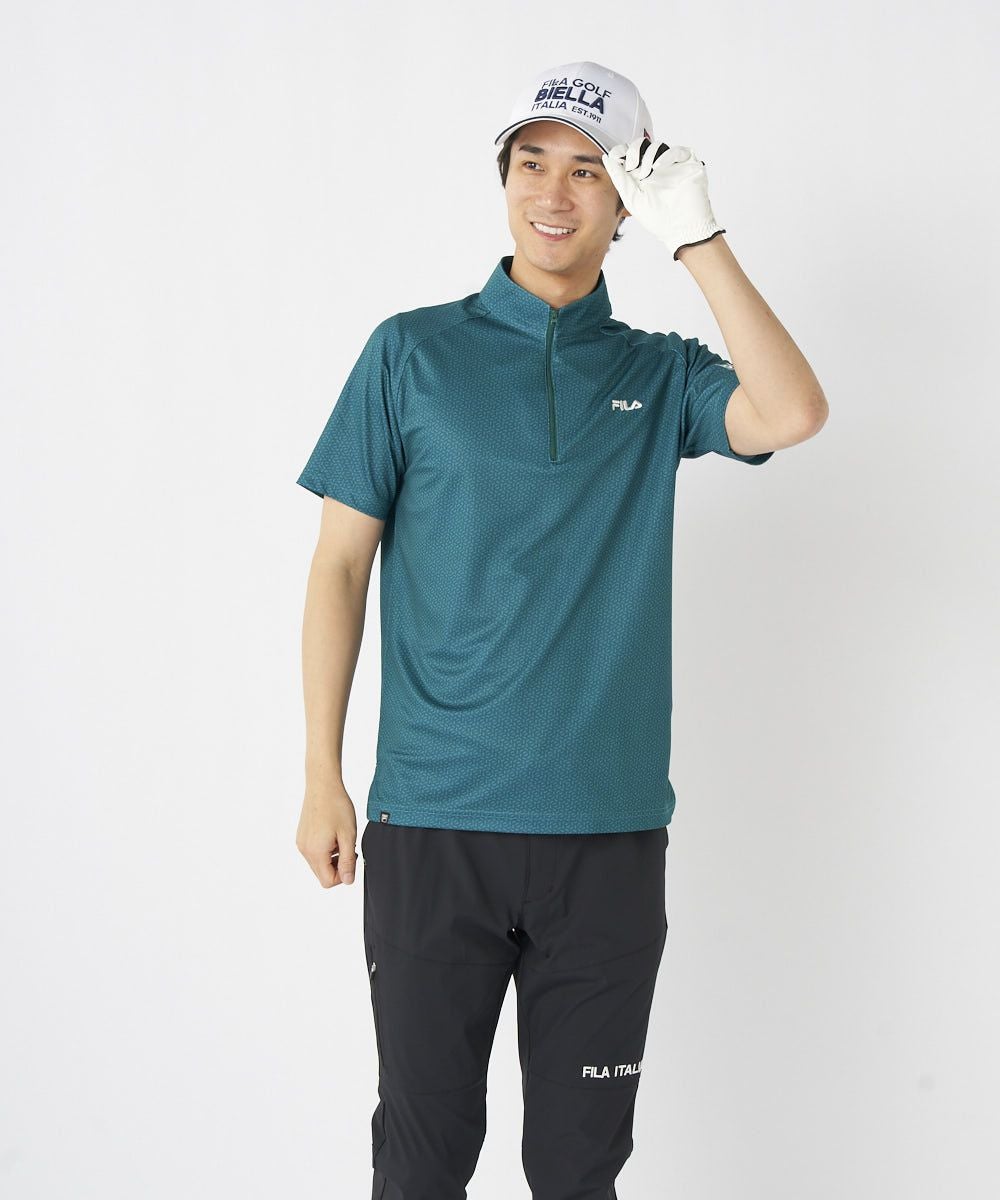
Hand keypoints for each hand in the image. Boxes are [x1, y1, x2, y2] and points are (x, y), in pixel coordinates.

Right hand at [296, 783, 357, 887]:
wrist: (322, 785)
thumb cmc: (336, 806)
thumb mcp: (348, 835)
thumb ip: (347, 861)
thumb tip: (348, 881)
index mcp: (315, 852)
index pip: (328, 881)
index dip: (343, 875)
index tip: (352, 858)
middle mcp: (305, 850)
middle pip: (322, 873)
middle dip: (337, 866)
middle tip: (348, 847)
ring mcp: (301, 843)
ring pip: (318, 863)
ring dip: (332, 857)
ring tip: (340, 838)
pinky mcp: (301, 836)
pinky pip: (313, 852)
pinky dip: (325, 849)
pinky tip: (332, 833)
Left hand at [601, 138, 725, 260]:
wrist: (681, 229)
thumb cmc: (658, 219)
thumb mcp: (631, 198)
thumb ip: (619, 178)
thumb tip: (606, 159)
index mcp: (641, 176)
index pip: (629, 154)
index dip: (621, 152)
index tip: (615, 157)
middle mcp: (656, 169)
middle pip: (642, 146)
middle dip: (633, 152)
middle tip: (631, 166)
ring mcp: (672, 166)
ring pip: (657, 146)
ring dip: (647, 156)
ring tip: (646, 174)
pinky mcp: (688, 165)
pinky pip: (677, 151)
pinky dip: (665, 156)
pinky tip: (657, 167)